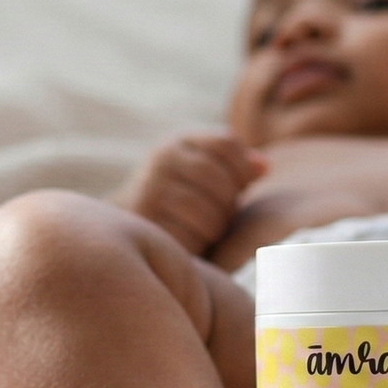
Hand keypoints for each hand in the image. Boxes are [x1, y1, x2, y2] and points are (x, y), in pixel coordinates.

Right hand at [113, 130, 266, 254]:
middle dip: (229, 203)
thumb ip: (236, 167)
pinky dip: (198, 244)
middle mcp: (162, 162)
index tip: (241, 186)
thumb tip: (263, 166)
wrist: (124, 224)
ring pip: (210, 215)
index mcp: (178, 143)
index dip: (243, 168)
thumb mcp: (202, 172)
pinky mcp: (148, 226)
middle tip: (223, 216)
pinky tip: (190, 240)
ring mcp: (152, 193)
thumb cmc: (178, 198)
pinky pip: (192, 239)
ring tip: (207, 229)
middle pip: (220, 181)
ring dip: (216, 228)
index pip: (227, 144)